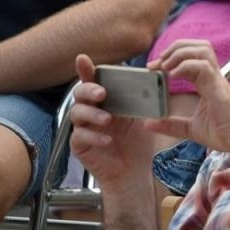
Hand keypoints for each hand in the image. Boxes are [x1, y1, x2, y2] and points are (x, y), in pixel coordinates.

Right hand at [69, 54, 157, 187]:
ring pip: (76, 113)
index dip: (86, 70)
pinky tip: (107, 140)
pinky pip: (80, 137)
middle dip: (88, 90)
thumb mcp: (143, 117)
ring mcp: (83, 128)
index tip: (83, 59)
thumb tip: (153, 79)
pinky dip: (94, 136)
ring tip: (107, 119)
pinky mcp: (80, 146)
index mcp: (105, 101)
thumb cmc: (137, 141)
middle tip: (102, 93)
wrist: (135, 170)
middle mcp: (91, 111)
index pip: (93, 81)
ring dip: (92, 114)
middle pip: (79, 94)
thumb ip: (143, 100)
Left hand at [144, 40, 229, 157]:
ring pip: (202, 50)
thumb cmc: (225, 134)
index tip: (154, 68)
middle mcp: (214, 77)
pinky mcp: (218, 88)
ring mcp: (217, 81)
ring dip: (180, 53)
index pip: (193, 57)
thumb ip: (170, 124)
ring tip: (165, 66)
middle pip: (200, 46)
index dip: (173, 57)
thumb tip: (148, 124)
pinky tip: (172, 75)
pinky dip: (185, 66)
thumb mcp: (191, 129)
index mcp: (209, 83)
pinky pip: (203, 66)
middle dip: (176, 48)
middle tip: (158, 62)